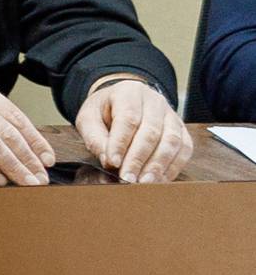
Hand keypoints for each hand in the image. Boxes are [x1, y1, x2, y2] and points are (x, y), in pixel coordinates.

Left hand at [77, 75, 191, 183]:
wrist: (122, 101)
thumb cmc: (103, 111)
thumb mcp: (88, 118)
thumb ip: (95, 138)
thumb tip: (109, 161)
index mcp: (129, 92)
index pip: (128, 119)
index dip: (121, 143)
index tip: (113, 163)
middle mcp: (155, 100)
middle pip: (151, 132)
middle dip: (139, 159)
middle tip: (128, 179)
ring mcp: (172, 114)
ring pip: (171, 141)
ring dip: (159, 165)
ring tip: (145, 182)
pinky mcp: (181, 129)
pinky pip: (184, 148)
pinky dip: (174, 166)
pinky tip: (161, 179)